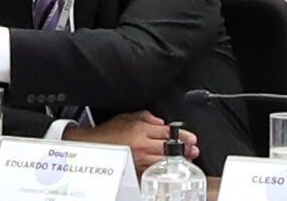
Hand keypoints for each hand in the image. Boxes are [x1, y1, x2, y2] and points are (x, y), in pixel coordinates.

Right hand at [63, 110, 198, 173]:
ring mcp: (140, 160)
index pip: (168, 132)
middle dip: (184, 149)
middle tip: (193, 150)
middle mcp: (142, 145)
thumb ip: (145, 116)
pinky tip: (170, 167)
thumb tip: (160, 122)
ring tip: (186, 159)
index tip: (191, 138)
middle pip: (169, 148)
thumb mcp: (126, 117)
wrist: (93, 147)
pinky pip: (154, 170)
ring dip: (177, 161)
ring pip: (165, 161)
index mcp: (140, 130)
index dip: (183, 135)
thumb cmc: (107, 132)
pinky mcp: (136, 170)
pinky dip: (164, 168)